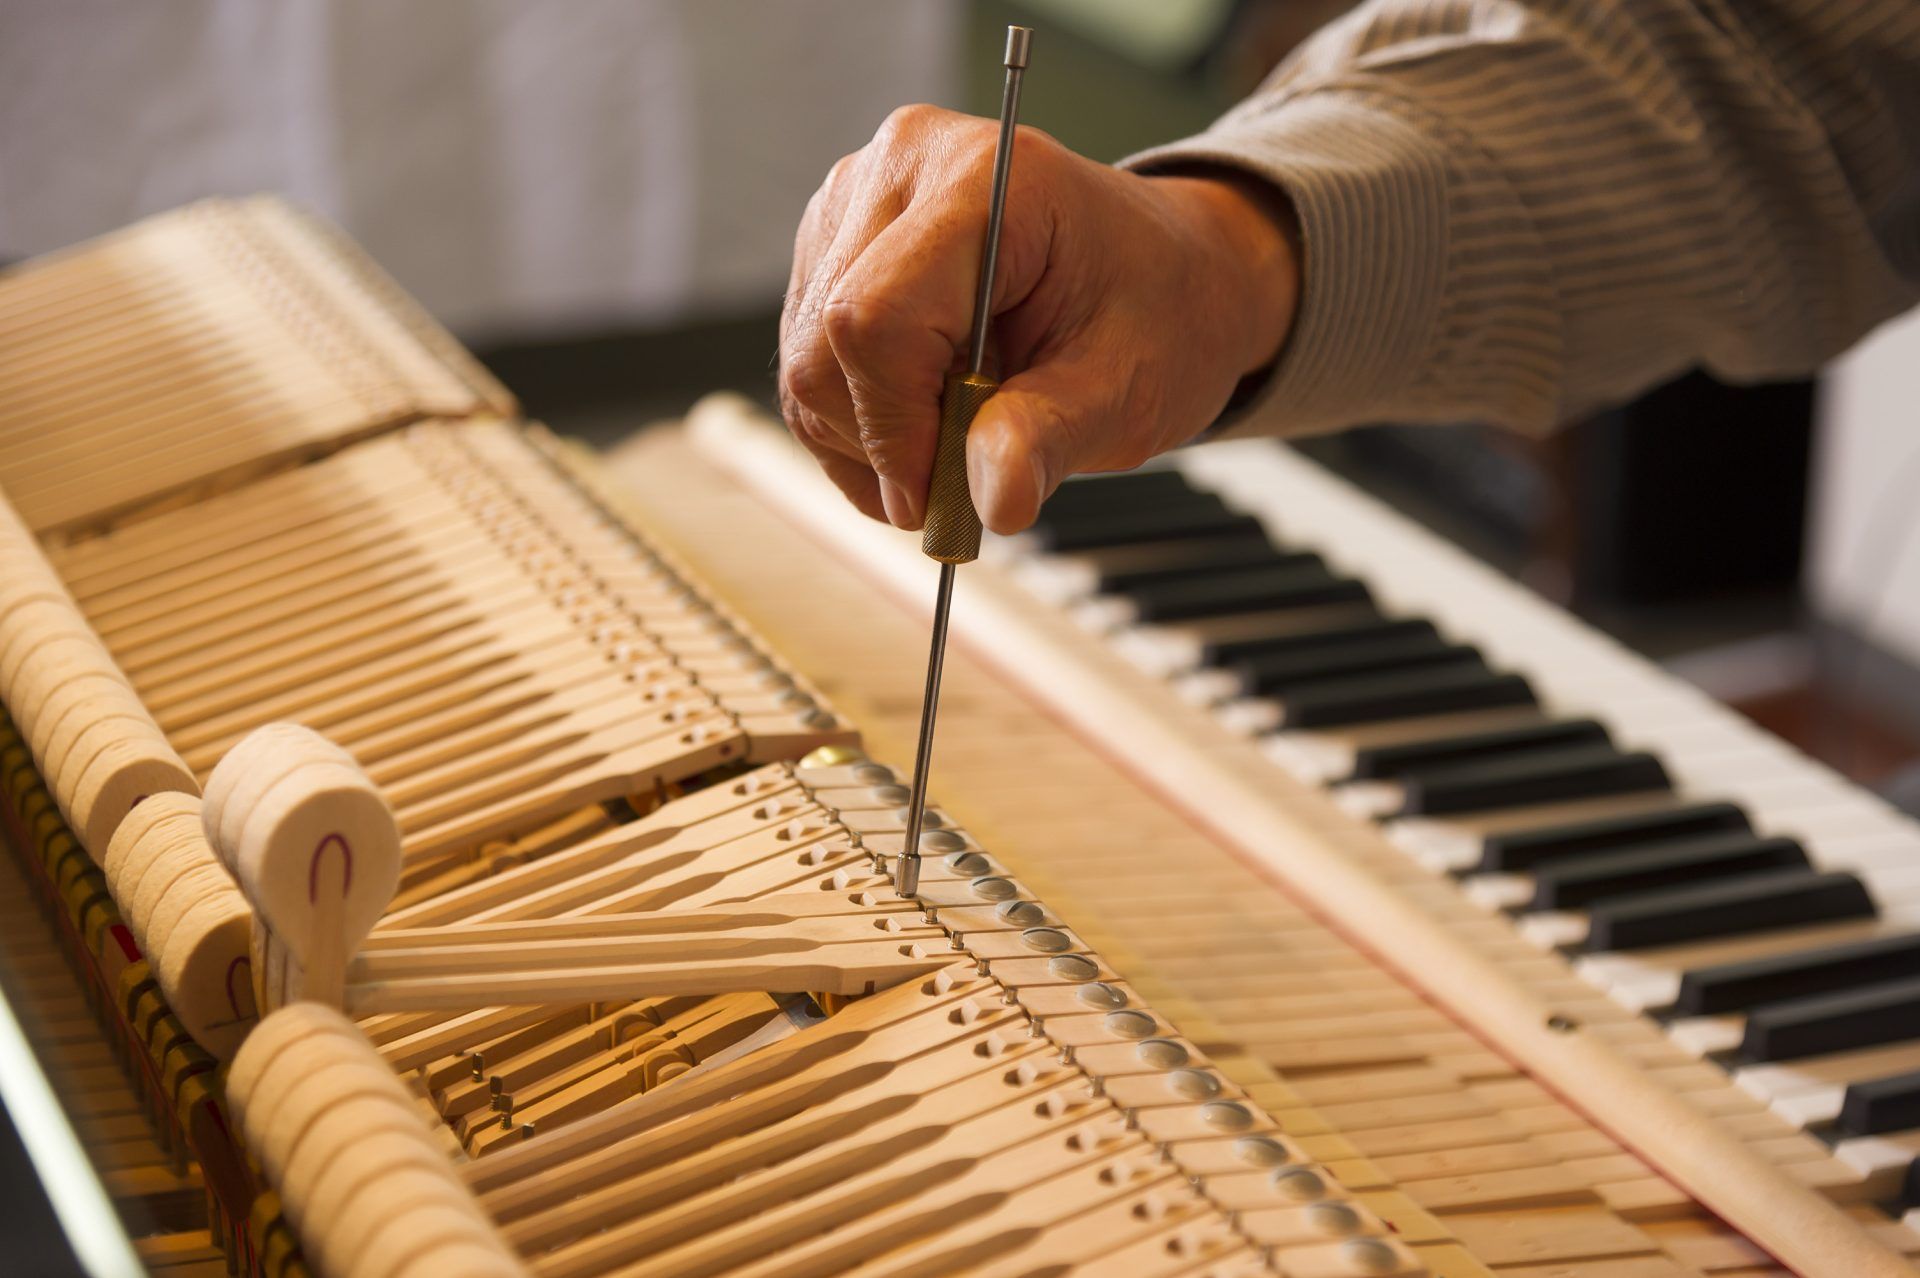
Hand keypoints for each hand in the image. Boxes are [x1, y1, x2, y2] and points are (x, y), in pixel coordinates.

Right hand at [779, 104, 1298, 534]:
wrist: (1160, 272)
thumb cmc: (1155, 309)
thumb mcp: (1125, 389)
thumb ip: (1049, 438)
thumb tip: (992, 501)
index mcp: (990, 181)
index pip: (877, 316)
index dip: (893, 429)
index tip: (937, 495)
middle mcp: (906, 167)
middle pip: (824, 342)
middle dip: (880, 442)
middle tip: (952, 482)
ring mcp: (858, 199)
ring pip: (804, 359)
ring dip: (864, 439)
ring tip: (952, 439)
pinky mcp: (834, 242)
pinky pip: (805, 358)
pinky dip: (853, 421)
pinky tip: (921, 419)